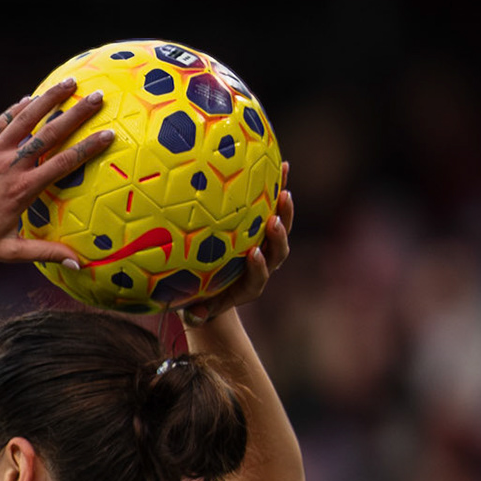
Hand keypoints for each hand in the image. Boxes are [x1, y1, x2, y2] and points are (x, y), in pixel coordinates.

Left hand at [0, 78, 114, 264]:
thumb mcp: (8, 252)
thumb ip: (45, 253)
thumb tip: (78, 265)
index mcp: (22, 190)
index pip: (64, 163)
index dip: (88, 147)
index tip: (109, 133)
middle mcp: (9, 166)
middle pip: (49, 133)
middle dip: (76, 113)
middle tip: (98, 96)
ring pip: (24, 120)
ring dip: (48, 99)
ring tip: (69, 83)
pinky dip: (14, 110)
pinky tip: (28, 98)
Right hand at [181, 163, 293, 326]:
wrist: (211, 292)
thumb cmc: (198, 298)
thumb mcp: (195, 308)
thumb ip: (197, 312)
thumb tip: (194, 314)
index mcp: (250, 285)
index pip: (259, 277)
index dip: (259, 267)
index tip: (253, 254)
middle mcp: (262, 265)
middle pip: (278, 252)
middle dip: (278, 237)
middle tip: (274, 221)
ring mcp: (265, 245)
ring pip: (281, 230)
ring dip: (285, 211)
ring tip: (284, 191)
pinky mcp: (263, 229)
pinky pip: (275, 208)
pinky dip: (280, 189)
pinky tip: (283, 166)